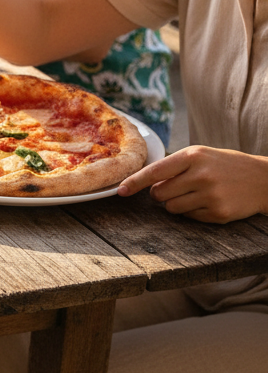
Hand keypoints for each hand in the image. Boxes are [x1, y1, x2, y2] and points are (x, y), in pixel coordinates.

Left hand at [118, 145, 267, 222]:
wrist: (263, 179)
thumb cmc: (224, 165)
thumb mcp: (200, 155)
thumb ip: (174, 166)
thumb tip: (146, 184)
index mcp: (193, 156)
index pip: (155, 171)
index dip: (135, 182)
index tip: (120, 191)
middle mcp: (200, 175)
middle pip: (159, 193)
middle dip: (161, 193)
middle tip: (177, 187)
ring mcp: (210, 195)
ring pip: (171, 208)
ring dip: (176, 203)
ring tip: (195, 193)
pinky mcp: (218, 213)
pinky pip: (189, 217)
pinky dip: (193, 212)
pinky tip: (209, 202)